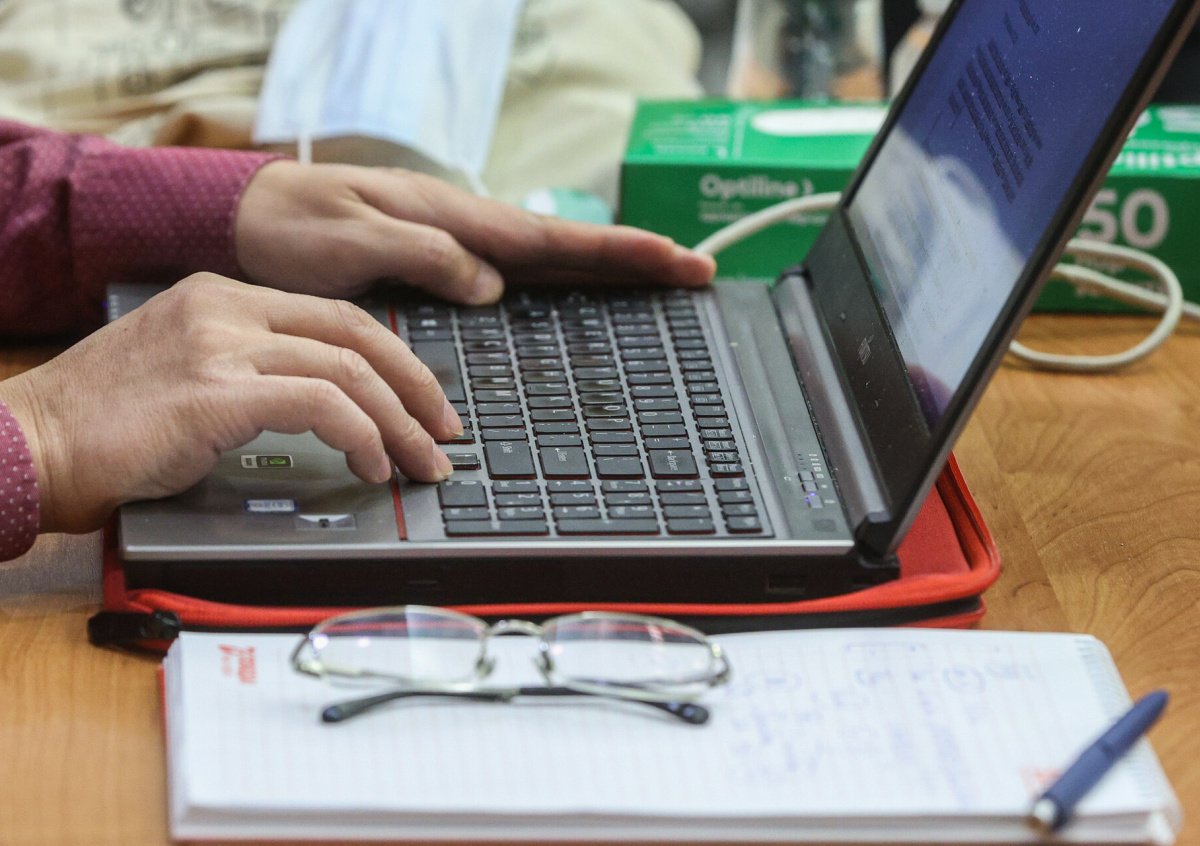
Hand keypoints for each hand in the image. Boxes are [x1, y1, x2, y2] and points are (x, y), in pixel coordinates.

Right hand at [0, 275, 460, 533]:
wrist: (26, 444)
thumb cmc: (102, 426)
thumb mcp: (186, 373)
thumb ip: (250, 370)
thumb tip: (328, 405)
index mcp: (221, 297)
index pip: (337, 316)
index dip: (394, 360)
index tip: (423, 402)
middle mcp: (225, 308)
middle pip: (357, 333)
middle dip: (417, 387)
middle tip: (445, 433)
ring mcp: (219, 344)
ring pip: (349, 369)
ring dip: (400, 422)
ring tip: (421, 464)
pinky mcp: (215, 392)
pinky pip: (322, 405)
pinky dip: (362, 436)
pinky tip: (372, 467)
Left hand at [234, 161, 715, 302]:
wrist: (245, 218)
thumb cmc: (289, 227)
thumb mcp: (348, 239)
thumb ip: (423, 256)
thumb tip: (493, 285)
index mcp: (454, 218)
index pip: (554, 238)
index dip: (619, 250)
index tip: (677, 258)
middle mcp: (466, 229)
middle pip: (569, 247)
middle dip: (636, 258)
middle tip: (699, 270)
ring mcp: (458, 246)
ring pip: (550, 261)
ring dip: (609, 270)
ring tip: (662, 280)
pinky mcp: (442, 265)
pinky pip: (519, 275)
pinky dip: (563, 280)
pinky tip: (581, 293)